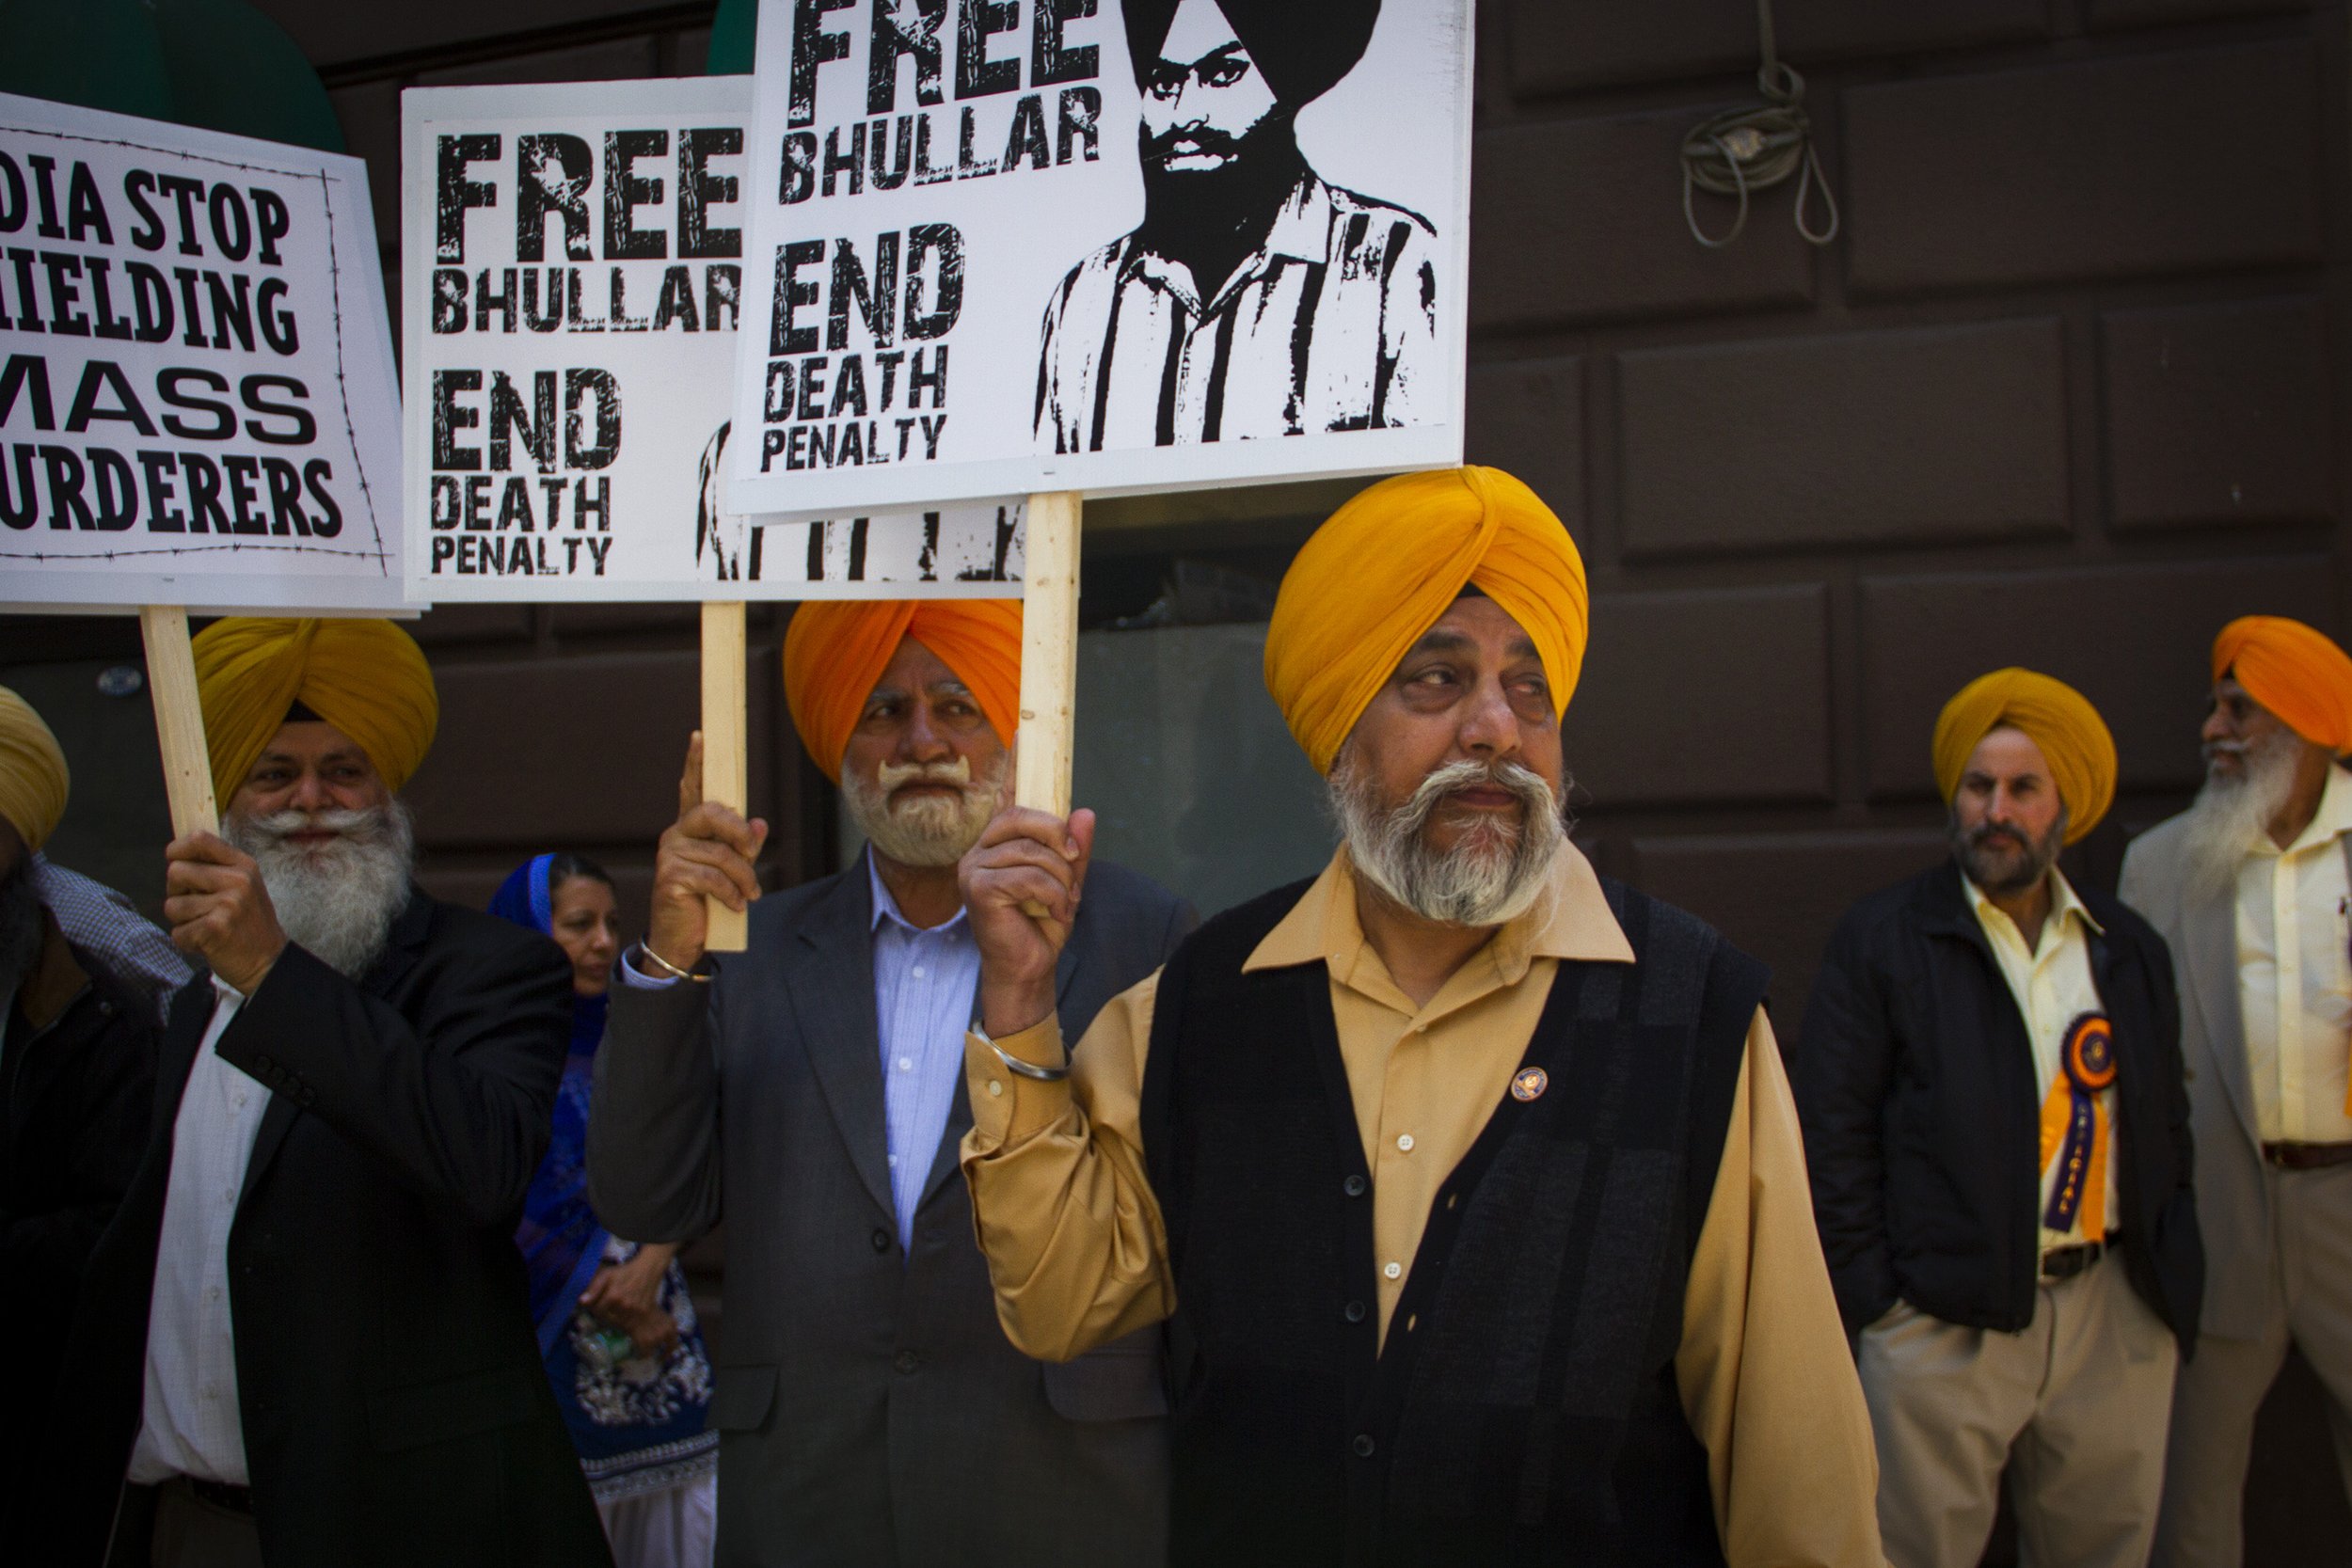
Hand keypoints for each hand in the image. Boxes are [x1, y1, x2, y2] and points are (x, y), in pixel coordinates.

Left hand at [163, 832, 286, 994]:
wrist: (269, 962)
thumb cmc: (247, 923)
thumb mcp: (242, 886)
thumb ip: (215, 868)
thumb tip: (175, 855)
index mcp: (243, 865)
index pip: (198, 839)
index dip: (177, 850)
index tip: (177, 863)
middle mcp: (238, 880)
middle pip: (175, 871)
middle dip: (177, 892)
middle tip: (199, 907)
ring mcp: (229, 904)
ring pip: (172, 905)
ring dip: (182, 921)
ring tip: (206, 926)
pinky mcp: (216, 928)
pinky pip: (178, 931)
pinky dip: (186, 942)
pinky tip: (206, 942)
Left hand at [579, 1247, 680, 1356]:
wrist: (647, 1269)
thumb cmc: (625, 1272)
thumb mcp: (606, 1275)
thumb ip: (593, 1288)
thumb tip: (583, 1302)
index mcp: (613, 1297)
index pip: (598, 1313)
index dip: (596, 1313)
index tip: (598, 1312)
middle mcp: (625, 1307)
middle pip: (611, 1324)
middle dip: (609, 1326)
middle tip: (610, 1325)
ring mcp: (637, 1312)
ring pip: (628, 1332)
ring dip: (627, 1342)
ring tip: (627, 1349)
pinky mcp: (647, 1314)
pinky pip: (643, 1333)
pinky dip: (642, 1345)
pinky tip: (641, 1352)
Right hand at [646, 731, 767, 972]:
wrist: (682, 940)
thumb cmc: (707, 901)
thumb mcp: (732, 871)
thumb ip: (744, 847)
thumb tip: (760, 823)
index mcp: (690, 828)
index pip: (692, 789)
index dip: (695, 763)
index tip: (700, 735)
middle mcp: (676, 835)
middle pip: (711, 813)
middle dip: (739, 830)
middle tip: (752, 850)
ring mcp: (670, 855)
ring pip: (720, 852)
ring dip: (743, 876)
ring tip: (749, 894)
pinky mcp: (670, 877)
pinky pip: (713, 877)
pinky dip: (732, 892)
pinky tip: (735, 905)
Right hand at [958, 804, 1093, 1036]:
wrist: (1028, 969)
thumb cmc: (1041, 925)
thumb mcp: (1065, 879)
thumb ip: (1073, 848)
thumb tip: (1086, 813)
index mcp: (991, 847)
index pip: (1014, 811)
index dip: (1044, 817)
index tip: (1071, 845)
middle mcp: (976, 855)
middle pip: (1020, 821)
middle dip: (1058, 839)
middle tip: (1075, 864)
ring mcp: (973, 871)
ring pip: (1031, 852)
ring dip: (1062, 878)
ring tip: (1068, 902)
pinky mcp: (979, 890)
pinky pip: (1029, 877)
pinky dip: (1055, 895)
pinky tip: (1058, 914)